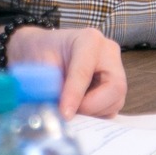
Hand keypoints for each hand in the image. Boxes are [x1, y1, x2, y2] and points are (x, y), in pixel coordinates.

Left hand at [0, 26, 126, 116]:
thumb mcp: (40, 65)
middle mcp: (108, 53)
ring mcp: (115, 70)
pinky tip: (78, 107)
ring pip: (115, 101)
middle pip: (115, 87)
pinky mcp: (115, 88)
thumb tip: (57, 111)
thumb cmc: (42, 53)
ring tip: (69, 107)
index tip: (64, 113)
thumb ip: (49, 85)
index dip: (74, 95)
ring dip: (92, 112)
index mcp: (89, 40)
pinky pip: (111, 109)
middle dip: (91, 106)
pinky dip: (94, 115)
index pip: (84, 72)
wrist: (45, 50)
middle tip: (68, 113)